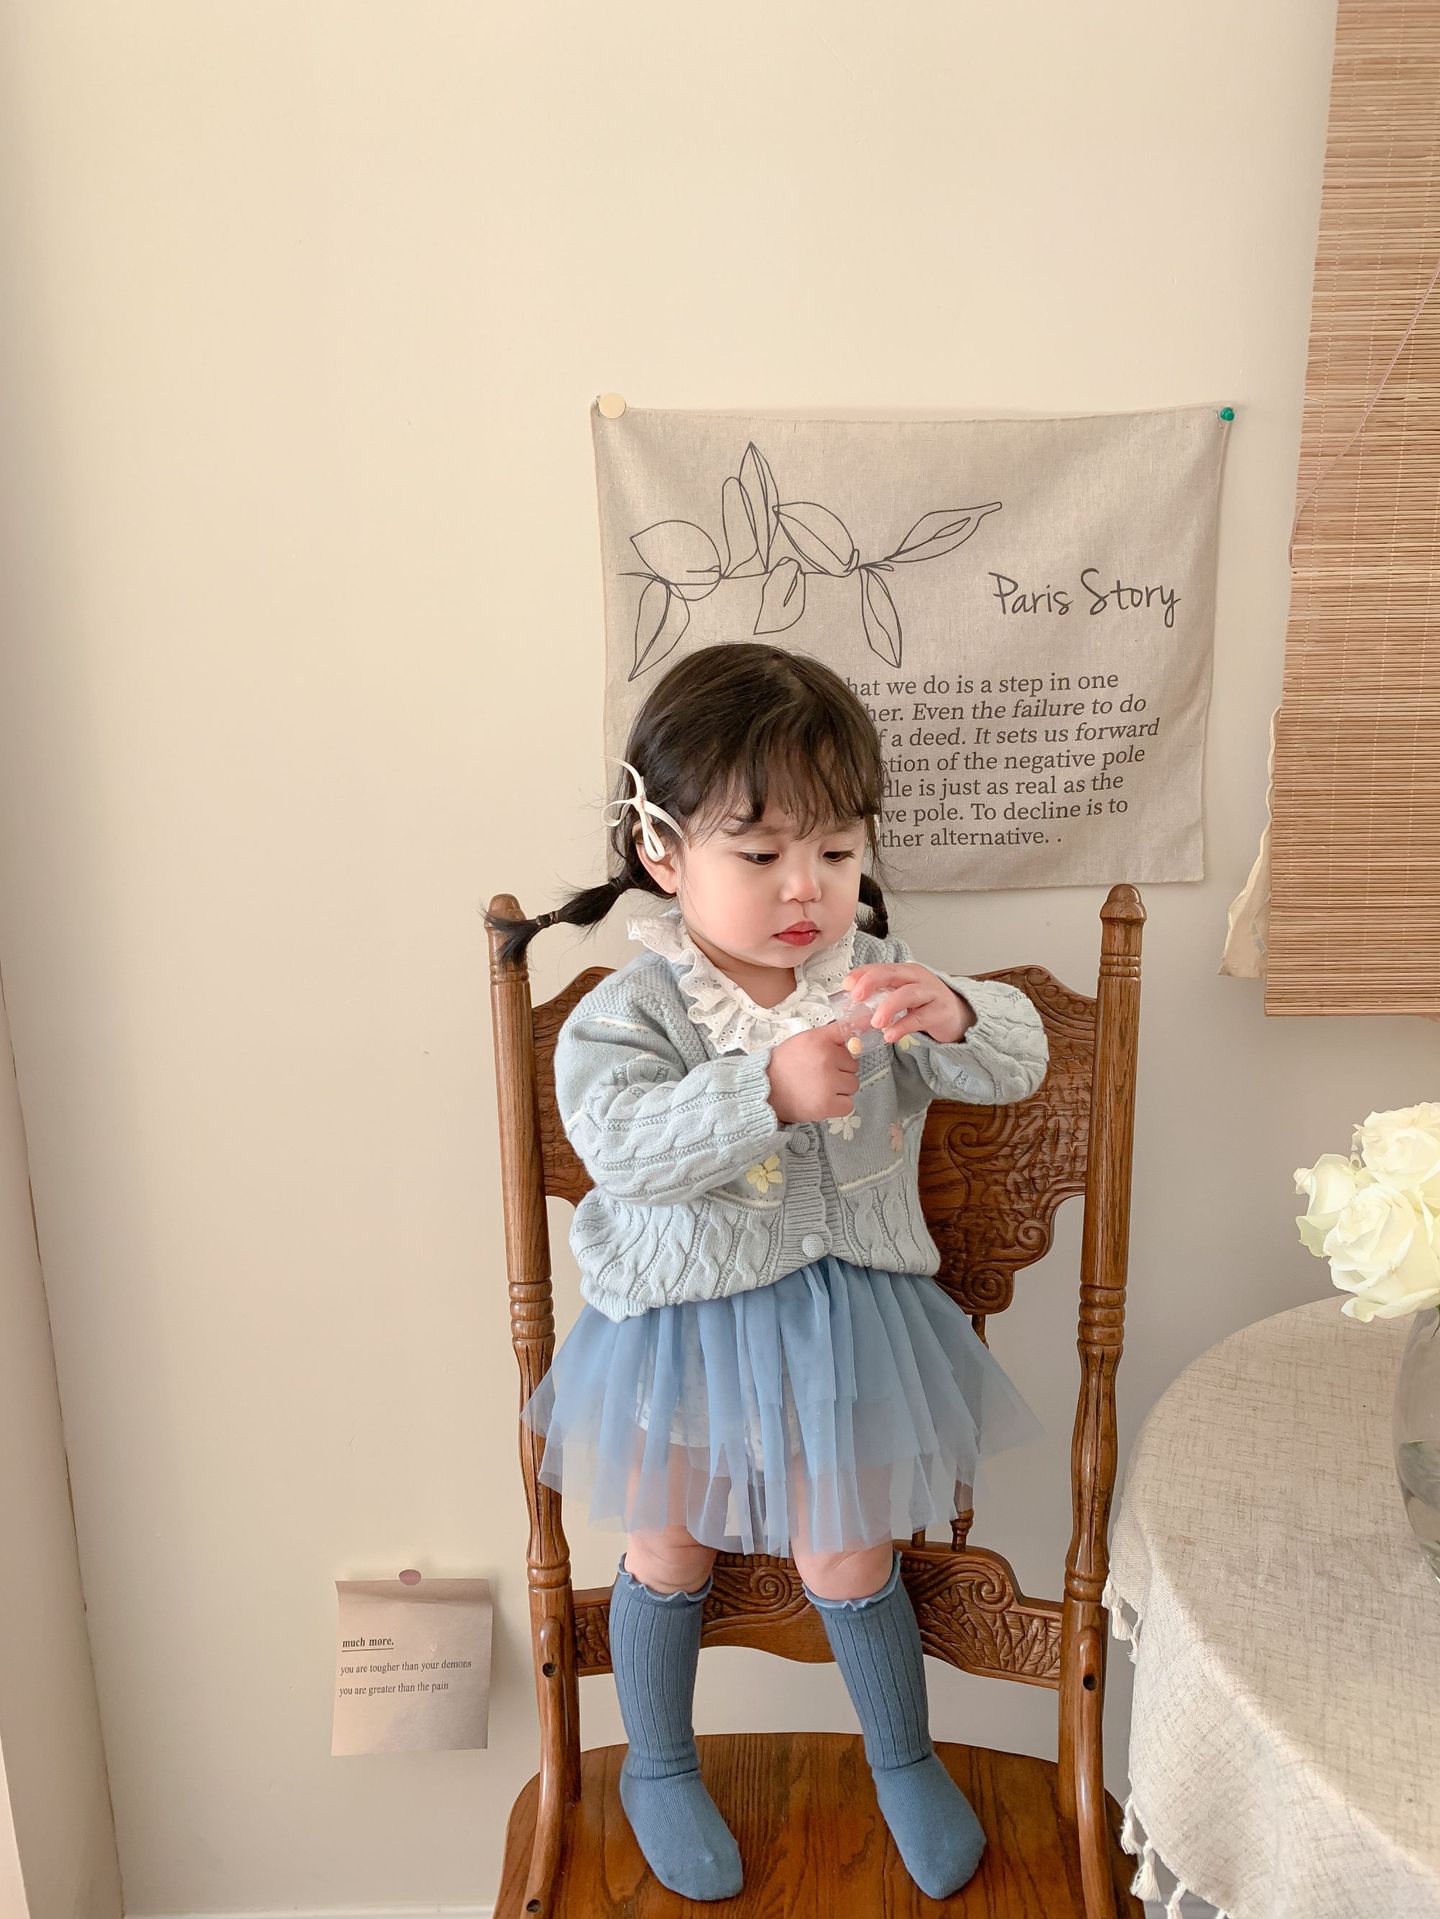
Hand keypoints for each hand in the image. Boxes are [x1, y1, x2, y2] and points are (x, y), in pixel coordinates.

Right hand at [765, 1023, 860, 1122]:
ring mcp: (828, 1083)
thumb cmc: (785, 1064)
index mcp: (819, 1041)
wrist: (764, 1090)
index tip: (865, 1028)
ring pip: (853, 1085)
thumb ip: (829, 1037)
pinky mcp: (827, 1105)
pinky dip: (838, 1105)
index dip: (857, 1032)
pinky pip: (848, 1104)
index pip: (847, 1032)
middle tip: (820, 1074)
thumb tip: (858, 1031)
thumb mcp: (804, 1041)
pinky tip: (823, 1100)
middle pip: (853, 1065)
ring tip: (820, 1088)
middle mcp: (826, 1059)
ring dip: (840, 1089)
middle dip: (840, 1070)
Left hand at [839, 962, 975, 1045]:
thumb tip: (850, 1007)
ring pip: (907, 994)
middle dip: (871, 983)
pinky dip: (903, 1026)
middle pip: (892, 973)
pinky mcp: (941, 1011)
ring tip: (875, 1023)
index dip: (861, 974)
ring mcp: (931, 993)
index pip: (879, 967)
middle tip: (856, 997)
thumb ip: (879, 998)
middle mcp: (917, 978)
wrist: (957, 1016)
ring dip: (888, 1007)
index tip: (845, 986)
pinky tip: (890, 1035)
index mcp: (904, 971)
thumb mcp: (900, 996)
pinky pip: (919, 1017)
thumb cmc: (924, 1005)